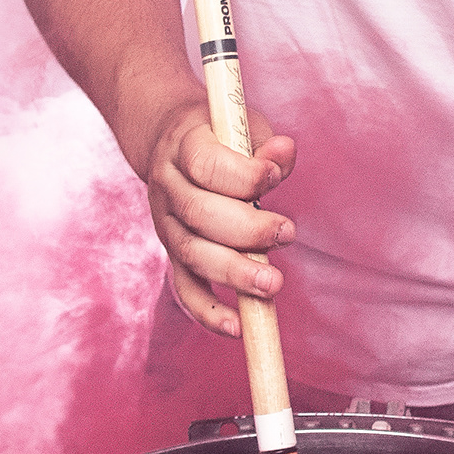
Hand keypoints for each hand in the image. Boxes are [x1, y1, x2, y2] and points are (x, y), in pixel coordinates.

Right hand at [144, 101, 297, 338]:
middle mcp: (168, 188)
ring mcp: (166, 225)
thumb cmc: (219, 136)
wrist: (170, 143)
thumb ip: (265, 145)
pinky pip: (185, 289)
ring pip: (192, 254)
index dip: (243, 175)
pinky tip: (237, 327)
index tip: (273, 177)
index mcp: (183, 148)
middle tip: (286, 234)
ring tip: (272, 284)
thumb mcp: (241, 126)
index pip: (206, 166)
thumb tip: (284, 152)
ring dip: (233, 272)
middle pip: (199, 214)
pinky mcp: (173, 254)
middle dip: (246, 230)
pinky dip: (208, 312)